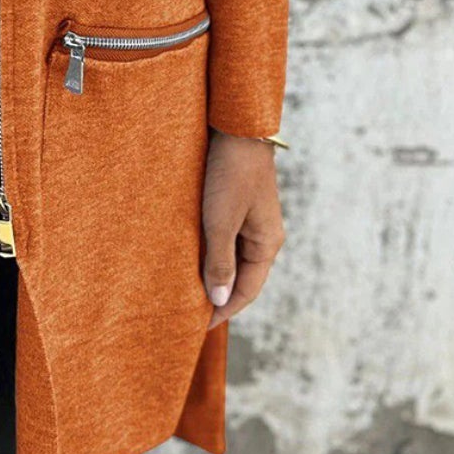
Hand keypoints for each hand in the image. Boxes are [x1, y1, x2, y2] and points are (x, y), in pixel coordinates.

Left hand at [201, 129, 285, 326]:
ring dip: (212, 274)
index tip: (198, 326)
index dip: (224, 310)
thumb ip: (219, 261)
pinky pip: (226, 240)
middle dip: (218, 296)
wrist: (236, 126)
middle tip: (188, 313)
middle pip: (241, 277)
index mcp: (267, 244)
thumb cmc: (230, 173)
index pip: (246, 291)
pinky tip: (190, 257)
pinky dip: (210, 253)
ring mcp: (252, 221)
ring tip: (186, 289)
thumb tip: (218, 300)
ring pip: (232, 258)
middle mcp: (264, 236)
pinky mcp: (238, 206)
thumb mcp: (221, 221)